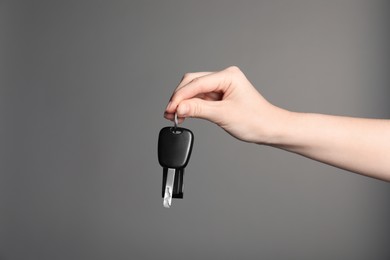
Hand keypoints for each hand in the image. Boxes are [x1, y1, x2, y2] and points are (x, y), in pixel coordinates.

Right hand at [164, 66, 289, 143]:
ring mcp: (222, 86)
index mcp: (228, 76)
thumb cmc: (255, 120)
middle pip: (192, 82)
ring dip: (184, 102)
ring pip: (195, 90)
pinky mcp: (221, 95)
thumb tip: (178, 107)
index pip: (196, 83)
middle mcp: (224, 77)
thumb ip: (199, 109)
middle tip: (169, 113)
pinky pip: (201, 98)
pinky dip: (191, 106)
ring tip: (174, 115)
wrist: (270, 129)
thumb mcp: (223, 115)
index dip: (180, 96)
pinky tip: (185, 113)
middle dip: (180, 98)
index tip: (169, 109)